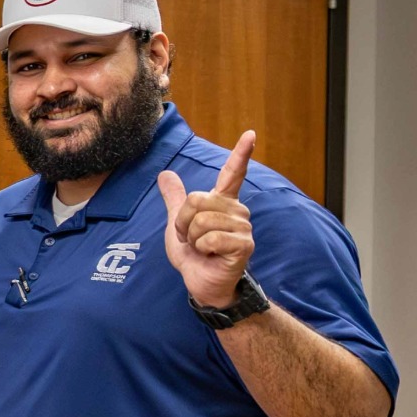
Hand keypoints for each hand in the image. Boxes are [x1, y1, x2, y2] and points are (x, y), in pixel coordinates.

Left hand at [157, 131, 256, 307]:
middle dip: (183, 223)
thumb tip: (165, 174)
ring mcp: (242, 227)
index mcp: (222, 202)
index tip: (250, 134)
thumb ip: (175, 199)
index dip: (241, 153)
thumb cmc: (194, 253)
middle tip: (192, 238)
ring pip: (201, 220)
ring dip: (192, 238)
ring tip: (202, 248)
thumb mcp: (178, 223)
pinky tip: (210, 255)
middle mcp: (236, 210)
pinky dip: (202, 249)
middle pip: (197, 200)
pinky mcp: (244, 244)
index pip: (233, 173)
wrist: (202, 282)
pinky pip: (210, 238)